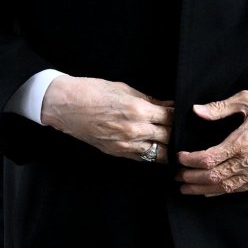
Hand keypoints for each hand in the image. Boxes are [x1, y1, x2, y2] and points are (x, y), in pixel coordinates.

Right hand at [40, 76, 172, 162]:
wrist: (65, 105)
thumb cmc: (92, 91)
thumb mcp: (123, 89)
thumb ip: (148, 99)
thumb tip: (167, 104)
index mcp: (138, 110)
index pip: (169, 117)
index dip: (177, 116)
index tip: (182, 115)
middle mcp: (134, 130)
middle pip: (168, 136)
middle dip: (176, 132)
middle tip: (182, 130)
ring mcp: (125, 144)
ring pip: (158, 152)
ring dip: (167, 147)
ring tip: (173, 143)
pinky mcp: (117, 152)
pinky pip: (142, 157)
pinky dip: (151, 153)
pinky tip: (157, 149)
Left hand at [175, 91, 247, 196]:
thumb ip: (220, 107)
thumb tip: (196, 110)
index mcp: (245, 140)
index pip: (210, 158)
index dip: (191, 161)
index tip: (179, 158)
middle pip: (215, 177)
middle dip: (192, 178)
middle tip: (177, 177)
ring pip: (227, 187)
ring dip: (203, 189)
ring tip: (187, 188)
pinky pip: (241, 188)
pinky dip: (222, 192)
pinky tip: (210, 192)